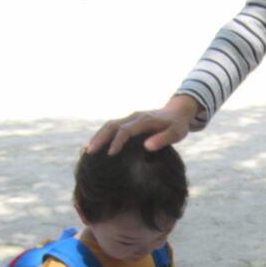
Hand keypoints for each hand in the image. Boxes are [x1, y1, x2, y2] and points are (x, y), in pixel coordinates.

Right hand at [86, 94, 200, 154]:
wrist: (177, 112)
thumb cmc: (177, 126)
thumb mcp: (176, 133)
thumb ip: (163, 139)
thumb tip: (147, 147)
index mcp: (145, 120)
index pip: (126, 130)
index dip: (117, 141)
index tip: (110, 154)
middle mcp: (134, 117)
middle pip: (112, 125)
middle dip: (100, 138)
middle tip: (89, 151)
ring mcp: (130, 118)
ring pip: (109, 125)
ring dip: (98, 136)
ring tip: (87, 149)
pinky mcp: (128, 121)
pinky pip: (112, 126)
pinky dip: (102, 134)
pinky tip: (94, 145)